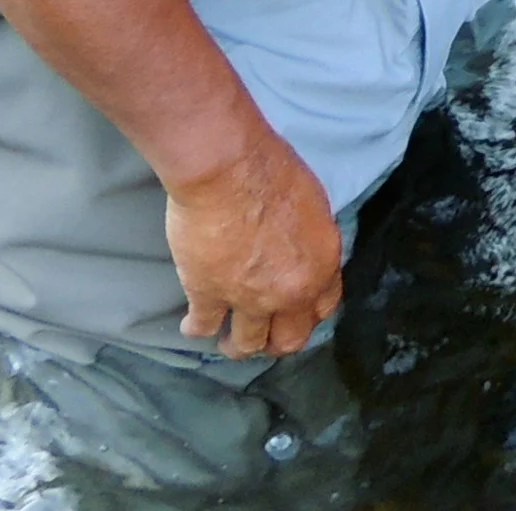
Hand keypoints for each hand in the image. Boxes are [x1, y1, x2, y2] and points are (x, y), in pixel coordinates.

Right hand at [165, 128, 342, 359]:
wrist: (228, 170)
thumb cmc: (274, 171)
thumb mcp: (313, 206)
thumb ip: (309, 241)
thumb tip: (300, 252)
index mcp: (322, 266)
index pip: (324, 307)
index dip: (308, 314)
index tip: (297, 314)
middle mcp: (291, 292)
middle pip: (290, 338)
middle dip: (277, 342)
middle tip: (265, 337)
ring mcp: (249, 300)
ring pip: (247, 344)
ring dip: (238, 346)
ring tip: (230, 342)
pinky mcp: (208, 296)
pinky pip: (204, 327)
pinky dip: (196, 329)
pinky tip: (192, 326)